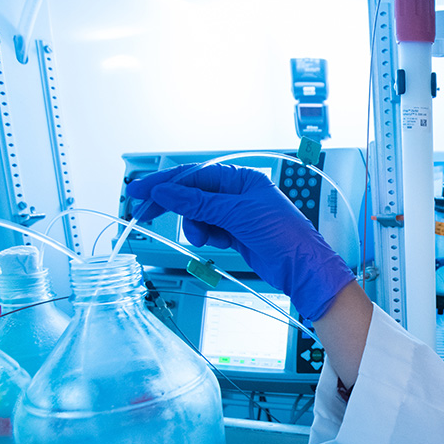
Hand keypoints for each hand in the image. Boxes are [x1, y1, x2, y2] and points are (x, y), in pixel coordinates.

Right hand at [126, 164, 354, 320]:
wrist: (302, 268)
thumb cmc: (283, 235)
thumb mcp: (237, 214)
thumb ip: (198, 202)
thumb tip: (166, 191)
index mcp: (241, 178)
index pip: (194, 175)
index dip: (165, 183)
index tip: (141, 191)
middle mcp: (238, 193)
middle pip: (193, 193)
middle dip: (173, 205)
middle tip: (145, 213)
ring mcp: (237, 214)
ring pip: (199, 215)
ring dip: (195, 226)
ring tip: (204, 238)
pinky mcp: (236, 233)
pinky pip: (210, 230)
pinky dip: (208, 236)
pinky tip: (217, 243)